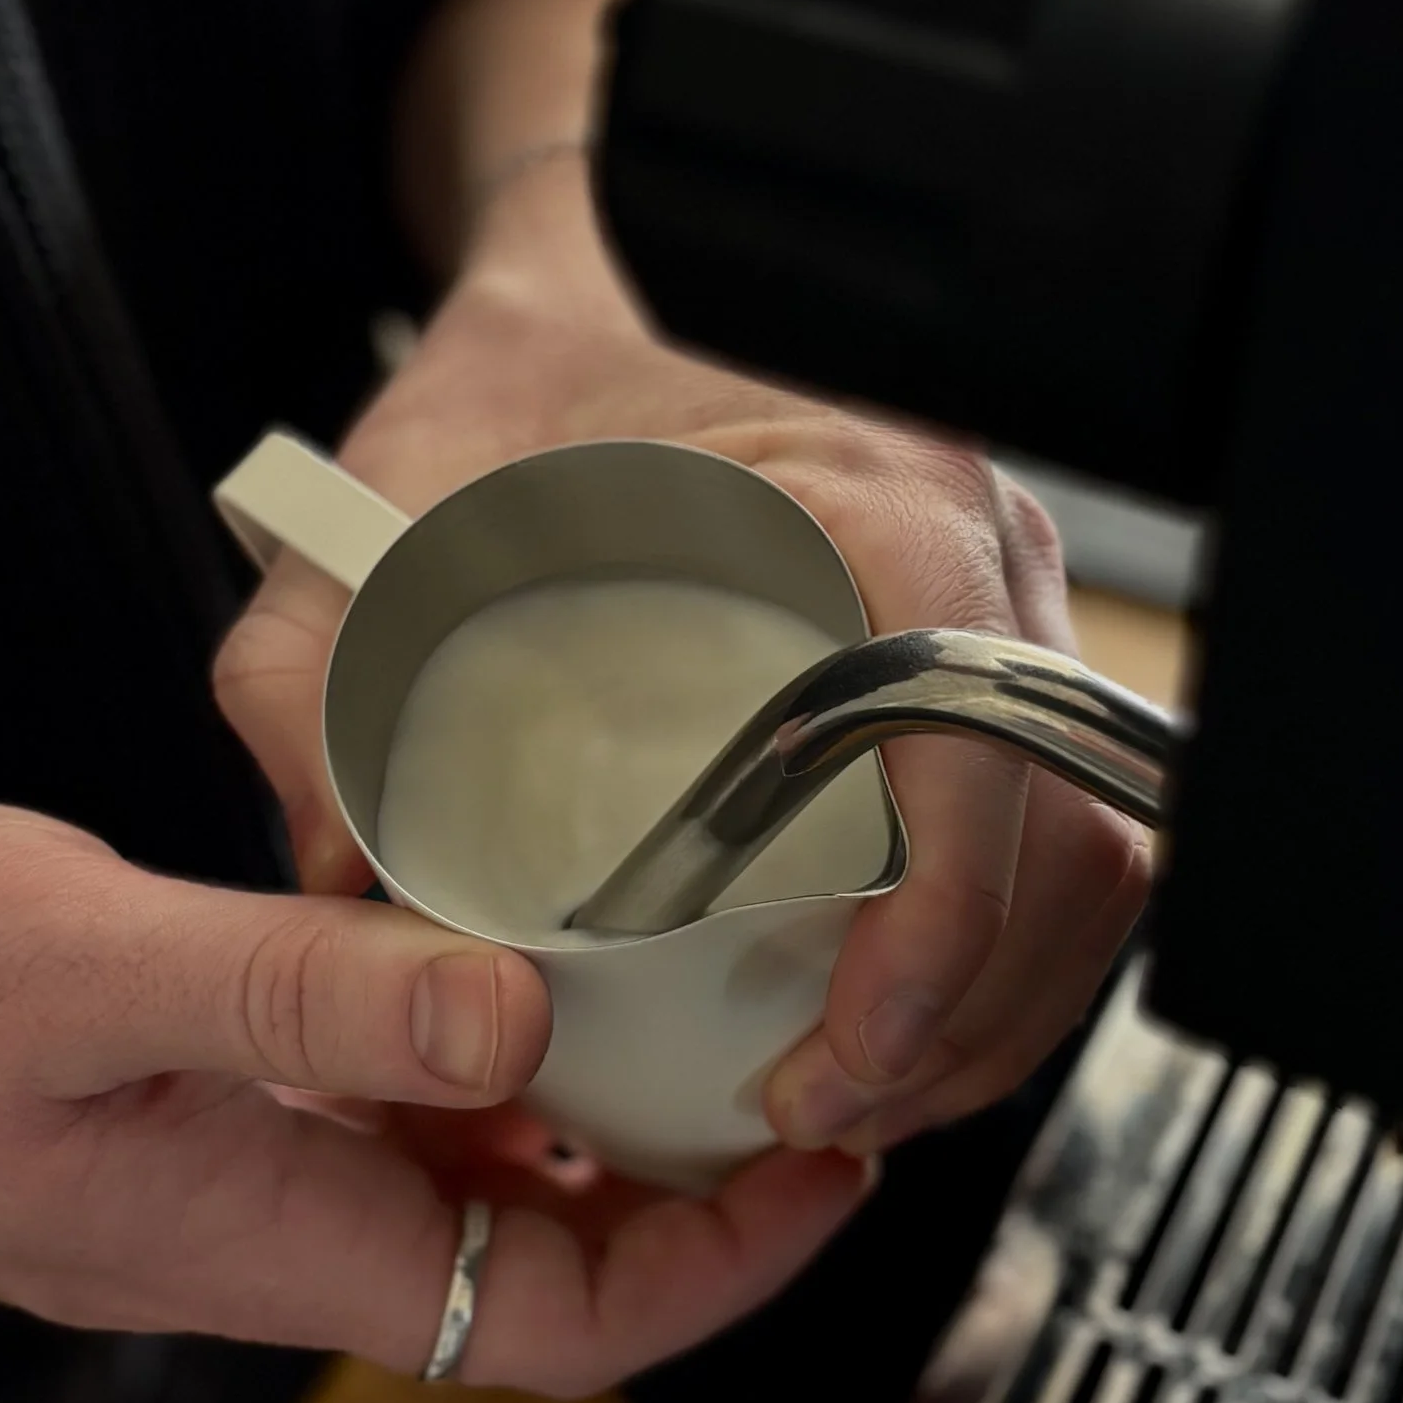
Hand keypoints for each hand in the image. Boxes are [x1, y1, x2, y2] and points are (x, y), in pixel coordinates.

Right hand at [0, 801, 870, 1388]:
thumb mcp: (79, 971)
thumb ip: (301, 994)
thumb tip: (515, 1016)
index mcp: (262, 1237)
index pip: (555, 1324)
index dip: (715, 1264)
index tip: (826, 1165)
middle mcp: (260, 1235)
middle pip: (533, 1267)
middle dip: (682, 1182)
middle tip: (789, 1056)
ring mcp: (219, 1186)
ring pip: (456, 1189)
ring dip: (576, 1112)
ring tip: (682, 994)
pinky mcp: (179, 1123)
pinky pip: (368, 1118)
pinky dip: (457, 1053)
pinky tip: (485, 955)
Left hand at [216, 159, 1151, 1164]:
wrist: (592, 288)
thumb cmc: (516, 384)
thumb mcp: (381, 513)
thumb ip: (313, 679)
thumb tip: (344, 874)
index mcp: (867, 500)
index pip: (980, 754)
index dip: (938, 944)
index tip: (835, 1057)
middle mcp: (976, 543)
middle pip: (1066, 836)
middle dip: (963, 1023)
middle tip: (823, 1113)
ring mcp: (1006, 597)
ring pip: (1088, 848)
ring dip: (993, 1005)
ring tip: (855, 1095)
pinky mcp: (995, 647)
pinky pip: (1057, 825)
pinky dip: (994, 949)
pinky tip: (891, 1017)